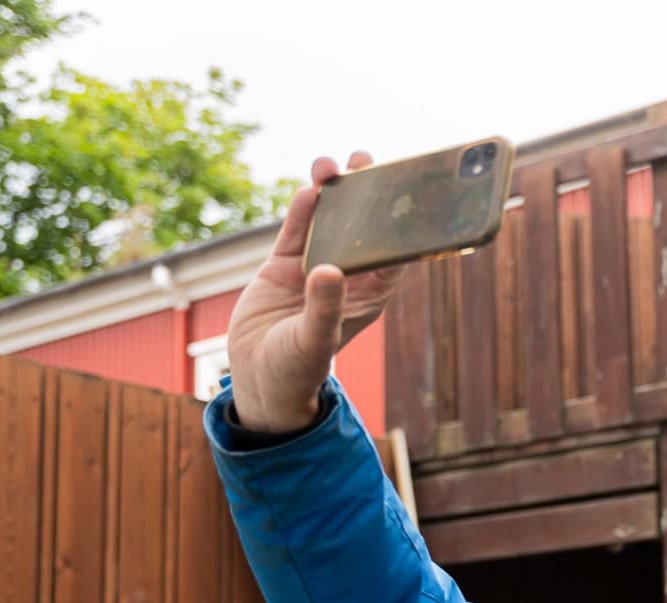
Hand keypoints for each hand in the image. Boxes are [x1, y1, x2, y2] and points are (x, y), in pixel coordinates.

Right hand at [226, 152, 403, 432]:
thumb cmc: (297, 368)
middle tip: (367, 160)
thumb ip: (322, 307)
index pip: (393, 253)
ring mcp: (313, 267)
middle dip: (365, 194)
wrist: (257, 378)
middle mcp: (346, 275)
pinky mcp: (283, 265)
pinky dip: (301, 211)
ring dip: (330, 192)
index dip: (401, 222)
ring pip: (326, 221)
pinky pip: (295, 231)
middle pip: (361, 227)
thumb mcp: (314, 340)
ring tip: (331, 165)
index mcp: (369, 295)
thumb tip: (328, 271)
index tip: (409, 189)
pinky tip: (309, 187)